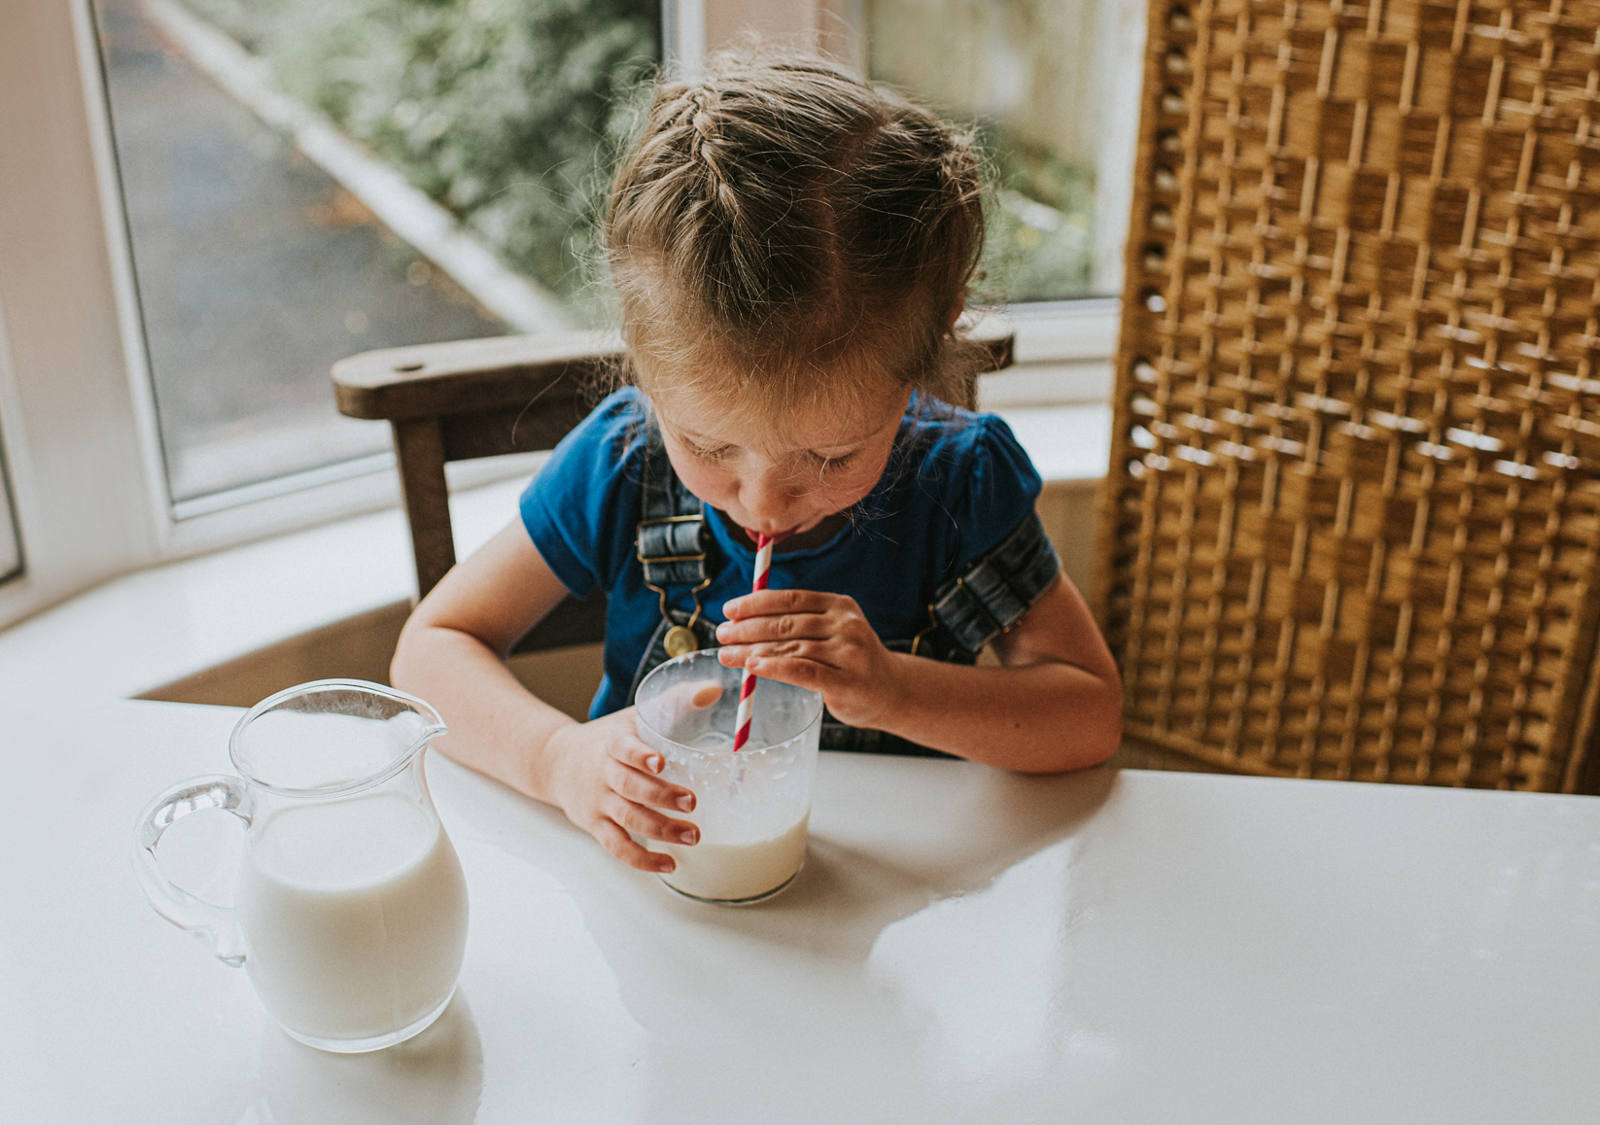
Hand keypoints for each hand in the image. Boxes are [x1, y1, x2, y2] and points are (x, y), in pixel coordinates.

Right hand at [545, 708, 699, 873]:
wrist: (555, 761)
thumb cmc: (606, 738)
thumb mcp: (633, 716)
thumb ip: (672, 702)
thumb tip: (713, 690)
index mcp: (612, 743)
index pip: (623, 748)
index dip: (639, 755)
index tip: (660, 762)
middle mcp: (603, 773)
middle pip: (630, 787)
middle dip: (661, 797)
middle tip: (691, 803)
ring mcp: (598, 802)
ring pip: (627, 819)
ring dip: (660, 830)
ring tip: (692, 836)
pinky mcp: (595, 825)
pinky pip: (617, 846)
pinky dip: (641, 859)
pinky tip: (669, 864)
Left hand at [715, 589, 903, 728]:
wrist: (892, 692)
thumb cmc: (851, 663)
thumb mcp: (833, 633)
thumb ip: (799, 626)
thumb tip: (744, 622)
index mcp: (839, 606)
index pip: (791, 599)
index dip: (756, 603)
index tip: (729, 610)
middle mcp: (846, 625)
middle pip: (787, 623)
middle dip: (747, 628)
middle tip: (721, 634)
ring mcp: (848, 653)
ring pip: (790, 647)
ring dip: (752, 650)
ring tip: (727, 655)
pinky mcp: (846, 682)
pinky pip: (803, 671)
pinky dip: (775, 668)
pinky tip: (753, 668)